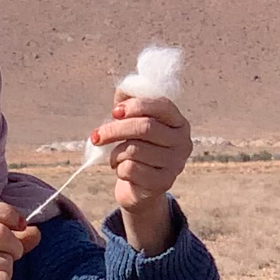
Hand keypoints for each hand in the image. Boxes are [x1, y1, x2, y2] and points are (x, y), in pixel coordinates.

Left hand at [92, 94, 191, 254]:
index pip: (161, 105)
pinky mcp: (164, 182)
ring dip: (116, 154)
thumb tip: (123, 90)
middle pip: (145, 127)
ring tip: (115, 158)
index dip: (135, 106)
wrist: (139, 190)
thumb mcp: (132, 126)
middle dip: (115, 130)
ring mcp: (175, 163)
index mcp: (178, 122)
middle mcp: (182, 142)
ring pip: (135, 150)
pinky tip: (122, 171)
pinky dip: (119, 169)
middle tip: (96, 136)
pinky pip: (131, 169)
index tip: (114, 112)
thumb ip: (129, 105)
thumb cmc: (135, 152)